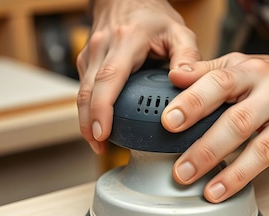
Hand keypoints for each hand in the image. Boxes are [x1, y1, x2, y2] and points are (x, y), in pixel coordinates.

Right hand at [76, 0, 200, 153]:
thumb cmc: (152, 16)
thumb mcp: (179, 31)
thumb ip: (187, 56)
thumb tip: (184, 80)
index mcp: (126, 41)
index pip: (109, 78)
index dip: (103, 108)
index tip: (104, 132)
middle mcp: (102, 47)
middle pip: (88, 91)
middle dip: (89, 123)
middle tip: (100, 146)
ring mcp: (90, 55)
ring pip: (82, 93)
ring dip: (86, 121)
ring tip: (99, 144)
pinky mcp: (86, 63)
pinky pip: (84, 90)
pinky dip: (89, 111)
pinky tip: (99, 128)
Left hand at [163, 49, 268, 202]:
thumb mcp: (244, 64)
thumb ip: (208, 71)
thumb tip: (174, 76)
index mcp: (248, 70)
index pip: (217, 82)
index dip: (192, 101)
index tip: (169, 121)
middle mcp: (267, 88)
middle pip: (233, 117)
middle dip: (203, 145)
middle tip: (180, 169)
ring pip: (251, 140)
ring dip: (222, 166)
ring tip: (197, 184)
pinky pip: (265, 157)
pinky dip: (240, 175)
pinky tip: (222, 189)